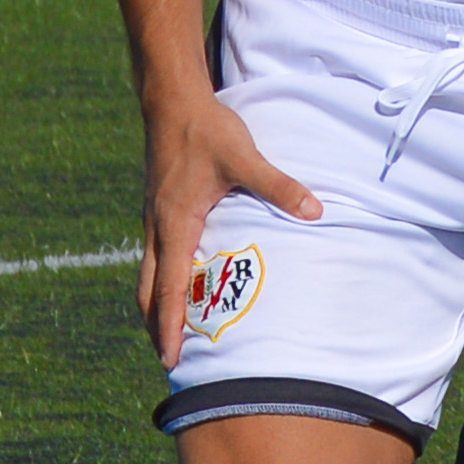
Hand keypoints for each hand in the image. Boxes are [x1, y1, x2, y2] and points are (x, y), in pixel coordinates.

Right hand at [140, 97, 315, 366]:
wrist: (172, 103)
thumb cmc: (207, 132)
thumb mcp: (245, 158)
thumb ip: (280, 186)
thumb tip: (314, 211)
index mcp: (175, 224)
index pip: (168, 287)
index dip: (169, 325)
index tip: (169, 358)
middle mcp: (158, 228)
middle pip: (149, 290)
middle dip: (157, 325)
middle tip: (169, 359)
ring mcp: (155, 219)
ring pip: (148, 274)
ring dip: (158, 304)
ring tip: (172, 331)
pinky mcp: (160, 209)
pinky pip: (156, 255)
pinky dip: (163, 279)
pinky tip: (183, 283)